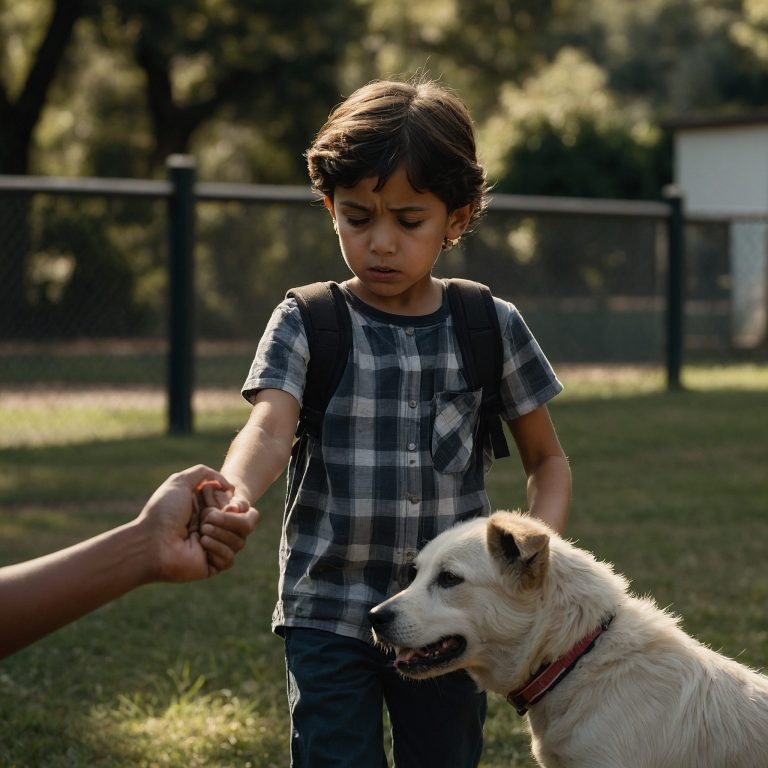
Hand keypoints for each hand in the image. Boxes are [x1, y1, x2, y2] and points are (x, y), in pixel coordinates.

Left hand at [137, 465, 259, 581]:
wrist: (151, 541)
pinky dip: (219, 548)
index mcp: (212, 510)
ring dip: (221, 532)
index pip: (242, 508)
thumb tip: (229, 487)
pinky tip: (201, 544)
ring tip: (200, 531)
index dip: (238, 505)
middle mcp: (216, 528)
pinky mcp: (212, 566)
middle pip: (247, 524)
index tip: (226, 503)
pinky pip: (230, 558)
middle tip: (207, 518)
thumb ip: (206, 473)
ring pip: (240, 541)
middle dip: (230, 519)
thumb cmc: (164, 512)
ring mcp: (215, 548)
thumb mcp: (180, 481)